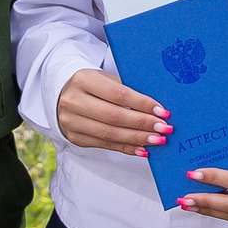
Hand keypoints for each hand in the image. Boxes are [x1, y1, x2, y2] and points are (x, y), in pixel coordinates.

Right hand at [55, 68, 169, 155]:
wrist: (63, 95)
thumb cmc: (92, 85)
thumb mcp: (106, 79)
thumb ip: (127, 91)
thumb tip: (157, 110)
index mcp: (83, 80)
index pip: (118, 94)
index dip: (142, 104)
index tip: (162, 112)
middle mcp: (74, 101)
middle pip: (114, 116)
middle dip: (142, 124)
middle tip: (164, 128)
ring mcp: (71, 121)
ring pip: (109, 134)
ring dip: (137, 138)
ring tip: (157, 140)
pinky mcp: (74, 137)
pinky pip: (104, 145)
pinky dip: (126, 147)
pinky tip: (142, 148)